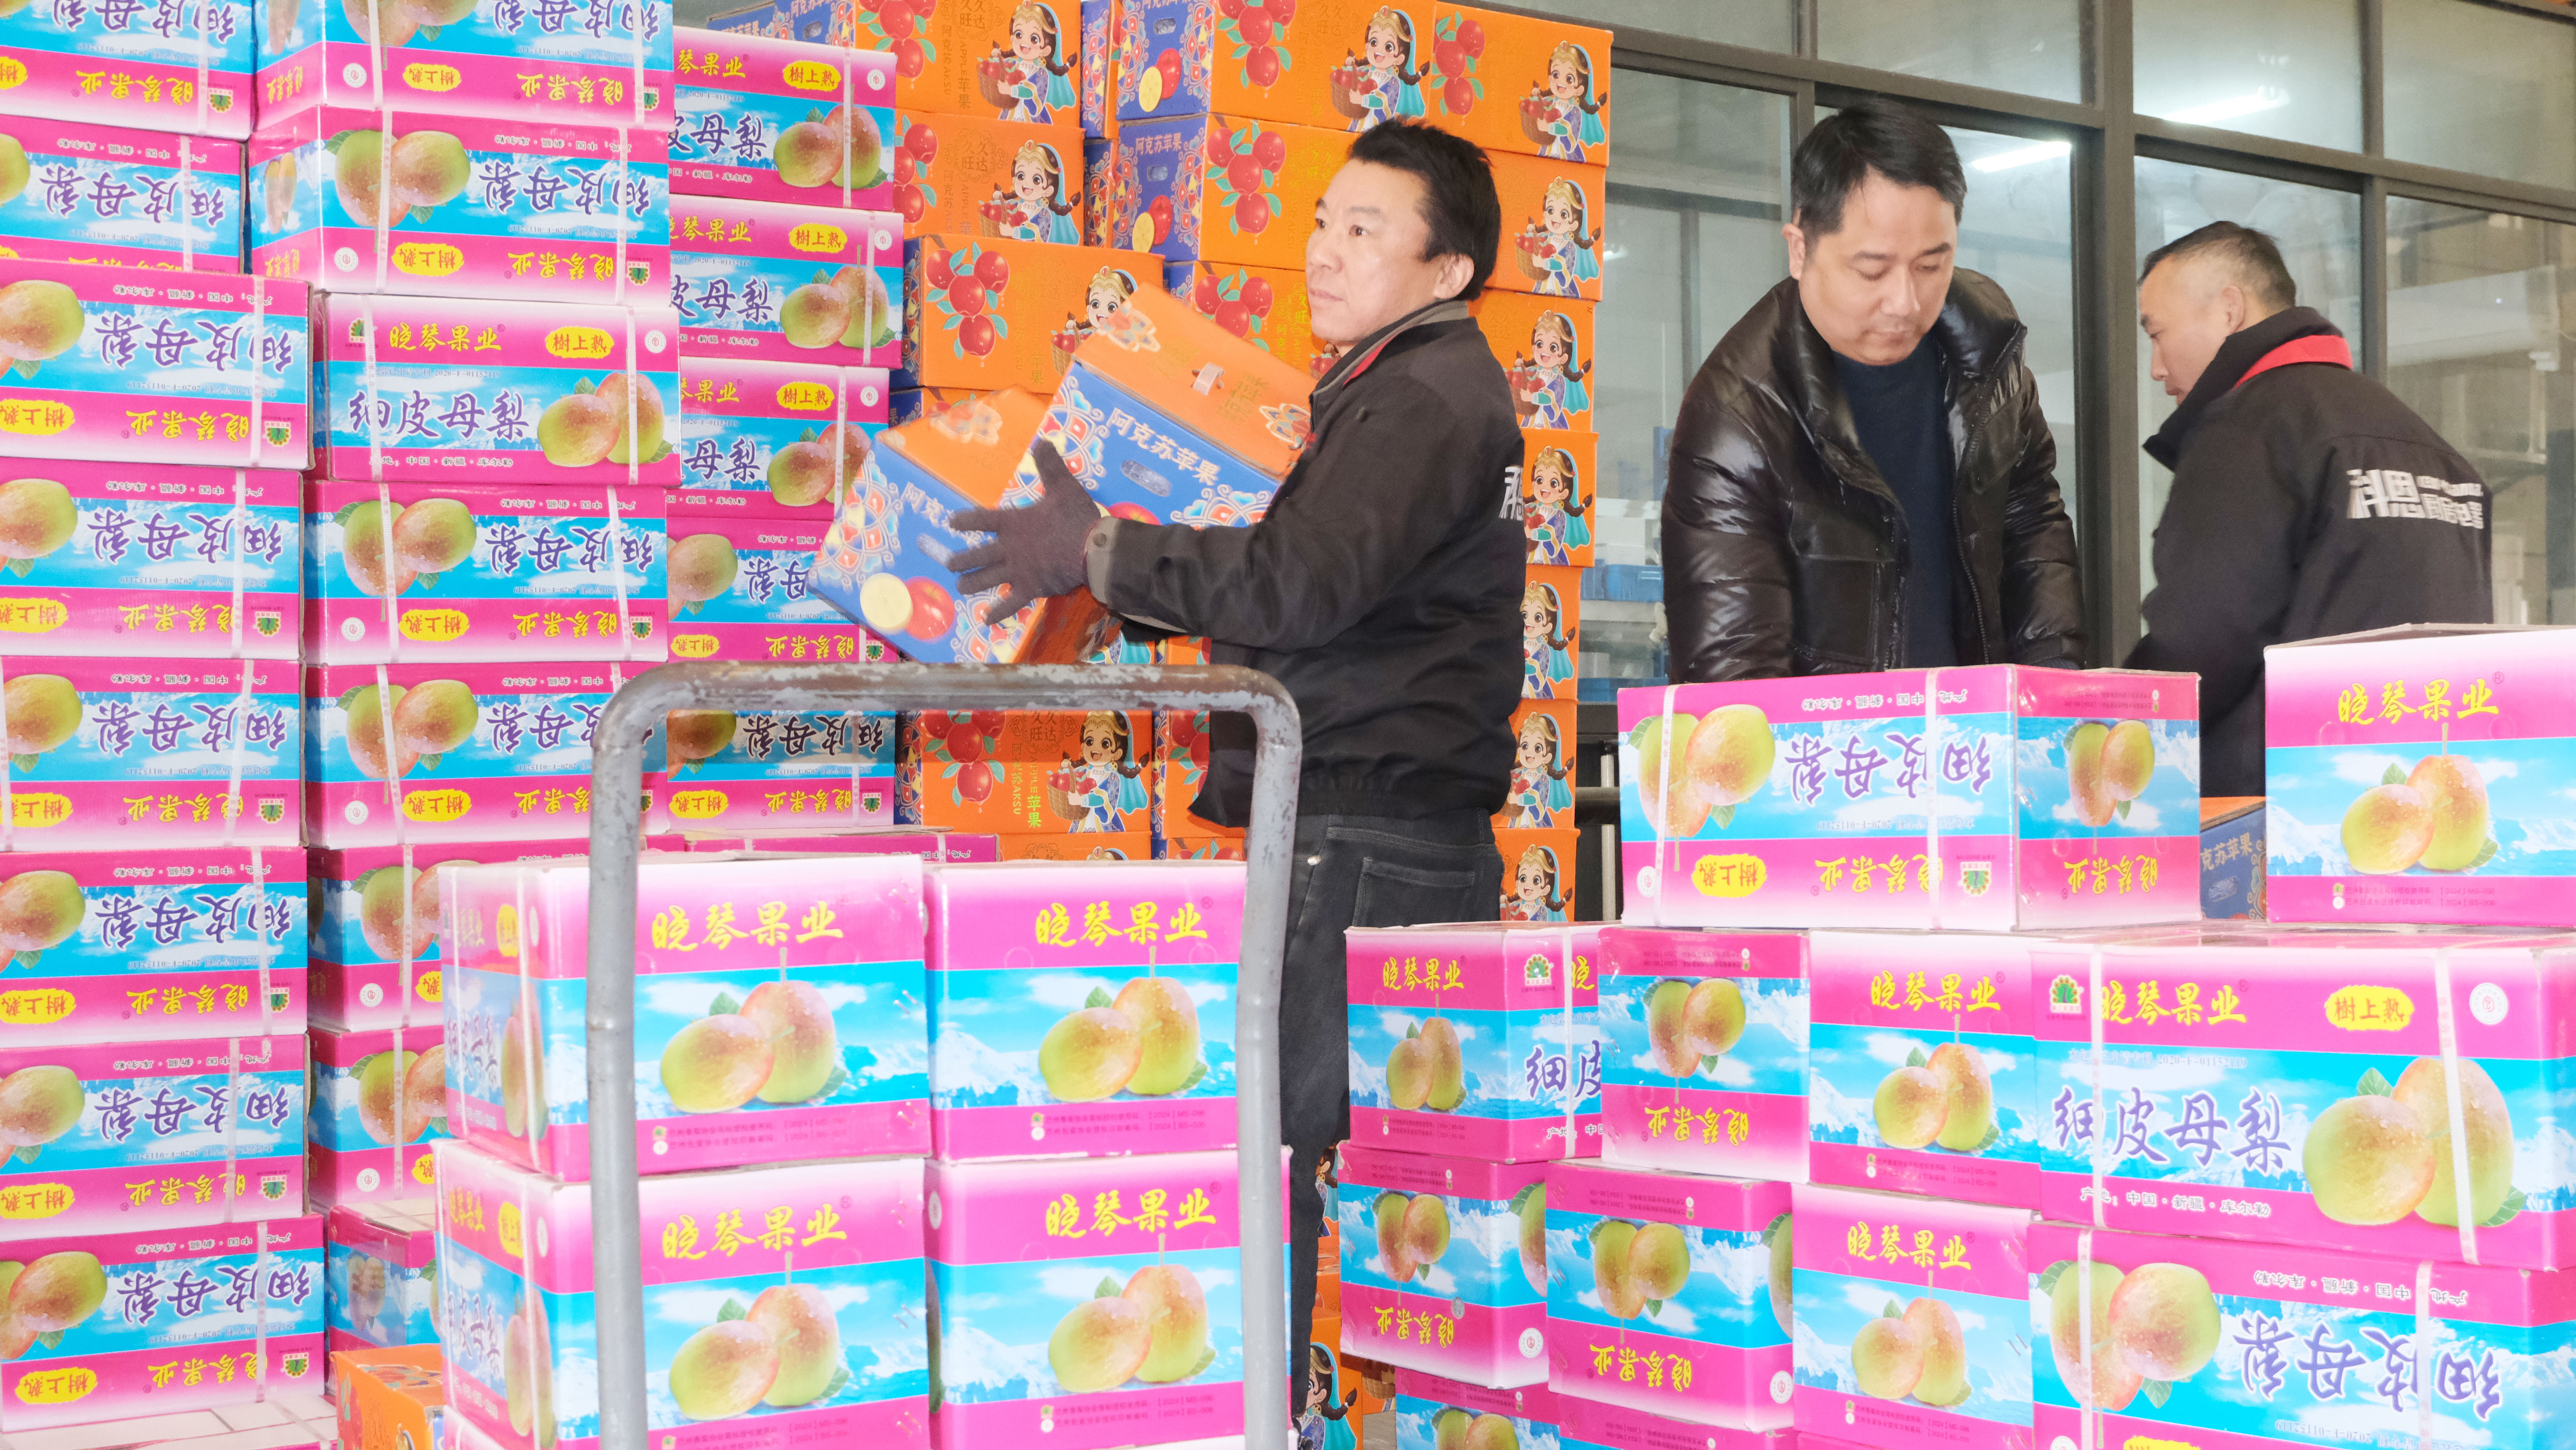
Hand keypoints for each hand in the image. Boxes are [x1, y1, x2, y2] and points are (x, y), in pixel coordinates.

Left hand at [950, 438, 1099, 622]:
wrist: (1093, 551)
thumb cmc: (1077, 519)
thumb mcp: (1064, 487)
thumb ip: (1051, 465)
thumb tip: (1043, 440)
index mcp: (1014, 523)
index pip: (982, 520)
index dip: (965, 521)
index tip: (951, 522)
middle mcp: (1009, 548)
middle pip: (978, 555)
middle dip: (962, 560)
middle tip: (949, 564)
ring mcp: (1018, 571)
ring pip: (987, 579)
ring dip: (971, 583)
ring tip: (960, 587)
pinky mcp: (1032, 588)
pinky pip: (1011, 603)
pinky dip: (998, 612)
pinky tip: (985, 619)